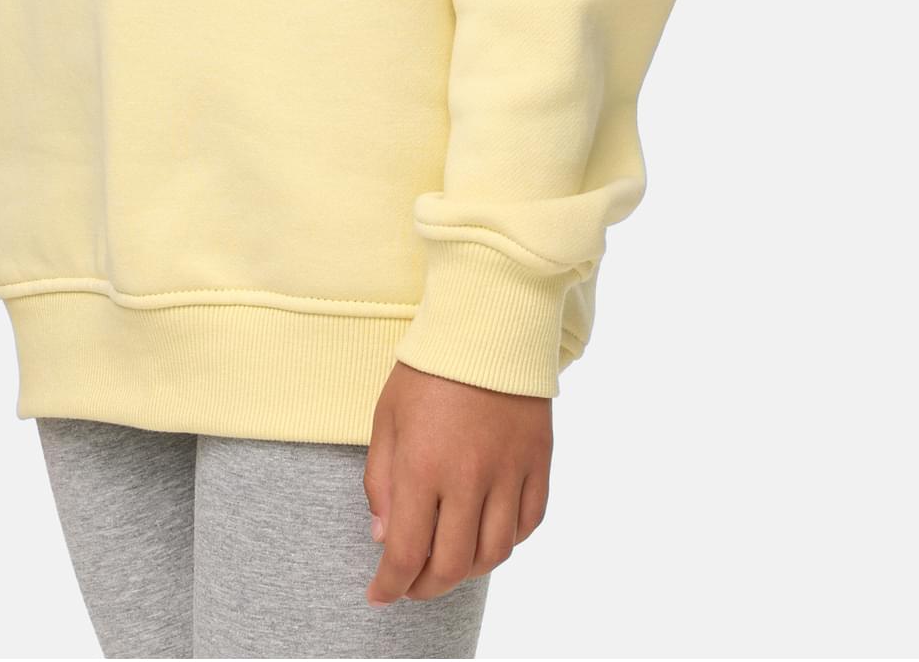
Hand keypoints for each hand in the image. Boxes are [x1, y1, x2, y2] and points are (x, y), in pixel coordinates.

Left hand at [362, 360, 549, 604]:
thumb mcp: (386, 418)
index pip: (407, 552)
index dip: (391, 584)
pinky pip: (529, 523)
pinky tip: (487, 535)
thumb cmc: (428, 367)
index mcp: (423, 465)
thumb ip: (381, 481)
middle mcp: (469, 476)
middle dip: (426, 587)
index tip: (380, 595)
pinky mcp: (538, 462)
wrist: (487, 322)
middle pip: (453, 565)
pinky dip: (507, 542)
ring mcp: (509, 471)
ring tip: (447, 563)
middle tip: (410, 585)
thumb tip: (385, 537)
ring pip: (494, 553)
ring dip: (467, 571)